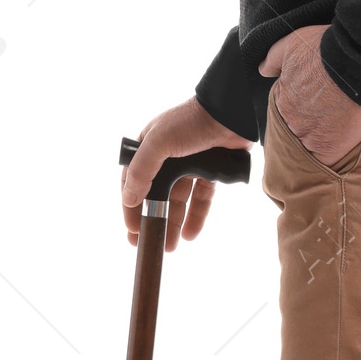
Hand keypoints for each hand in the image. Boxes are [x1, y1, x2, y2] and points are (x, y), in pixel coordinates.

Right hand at [122, 97, 249, 248]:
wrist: (231, 113)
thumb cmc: (191, 122)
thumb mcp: (159, 143)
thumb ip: (141, 170)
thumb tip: (128, 198)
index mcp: (149, 147)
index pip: (133, 181)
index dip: (131, 206)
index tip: (131, 229)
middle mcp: (168, 157)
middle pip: (157, 195)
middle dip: (152, 219)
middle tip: (147, 243)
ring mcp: (190, 164)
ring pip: (179, 200)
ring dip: (173, 222)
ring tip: (169, 246)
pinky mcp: (212, 170)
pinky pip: (201, 198)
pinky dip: (196, 216)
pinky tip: (189, 234)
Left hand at [259, 24, 360, 165]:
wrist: (355, 58)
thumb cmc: (325, 48)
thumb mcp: (291, 44)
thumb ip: (273, 59)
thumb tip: (263, 70)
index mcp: (282, 99)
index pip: (285, 114)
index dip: (300, 111)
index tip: (313, 107)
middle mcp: (291, 120)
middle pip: (297, 131)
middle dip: (309, 127)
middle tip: (328, 119)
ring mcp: (310, 135)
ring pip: (311, 147)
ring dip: (320, 142)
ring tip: (337, 135)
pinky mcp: (330, 147)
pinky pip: (326, 162)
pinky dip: (330, 159)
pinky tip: (339, 152)